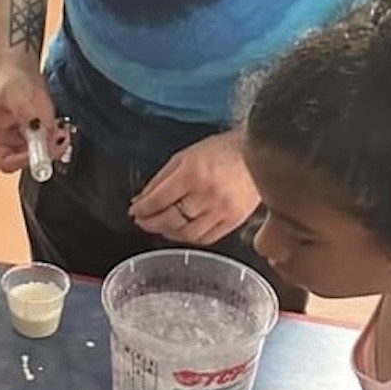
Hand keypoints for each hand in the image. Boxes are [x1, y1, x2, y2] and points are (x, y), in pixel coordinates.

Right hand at [0, 66, 67, 173]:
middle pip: (30, 161)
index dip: (24, 160)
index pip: (7, 163)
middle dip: (46, 151)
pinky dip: (59, 136)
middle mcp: (12, 143)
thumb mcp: (15, 94)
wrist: (19, 69)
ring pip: (44, 153)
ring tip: (61, 127)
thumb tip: (40, 130)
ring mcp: (28, 139)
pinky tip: (61, 123)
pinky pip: (52, 142)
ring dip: (55, 144)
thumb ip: (26, 112)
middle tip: (58, 137)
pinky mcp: (42, 133)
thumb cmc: (9, 80)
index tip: (41, 148)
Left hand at [128, 130, 259, 245]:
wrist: (256, 155)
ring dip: (168, 233)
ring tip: (160, 227)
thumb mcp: (184, 156)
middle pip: (171, 219)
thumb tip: (142, 198)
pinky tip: (181, 232)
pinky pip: (207, 238)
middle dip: (151, 223)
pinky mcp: (234, 221)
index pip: (159, 199)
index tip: (135, 211)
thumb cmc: (220, 151)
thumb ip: (161, 178)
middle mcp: (207, 194)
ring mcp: (222, 210)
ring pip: (187, 233)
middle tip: (142, 221)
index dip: (143, 208)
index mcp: (192, 174)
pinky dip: (190, 238)